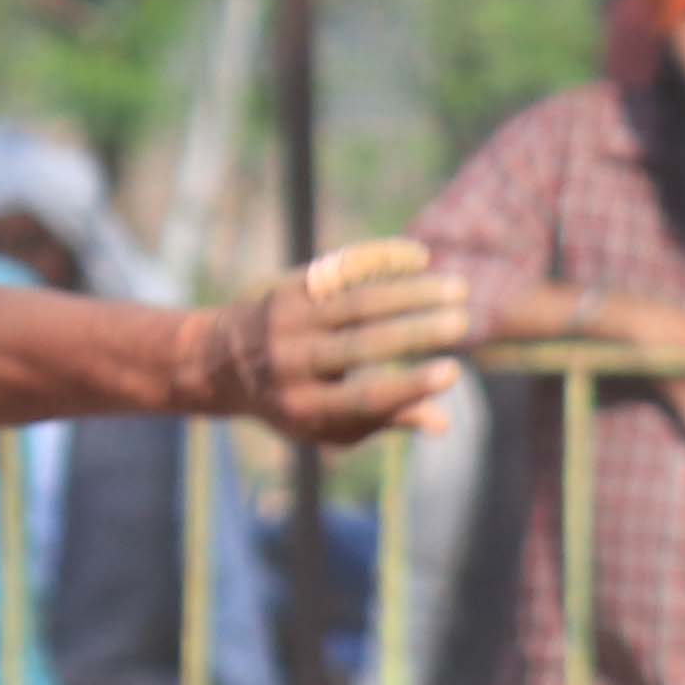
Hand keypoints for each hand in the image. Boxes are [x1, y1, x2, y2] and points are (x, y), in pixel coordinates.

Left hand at [213, 240, 471, 445]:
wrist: (222, 362)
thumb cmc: (295, 402)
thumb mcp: (330, 426)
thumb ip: (384, 421)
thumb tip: (443, 423)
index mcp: (304, 406)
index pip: (362, 398)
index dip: (408, 387)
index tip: (451, 373)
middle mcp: (291, 362)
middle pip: (361, 344)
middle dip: (416, 332)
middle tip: (462, 322)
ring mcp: (288, 320)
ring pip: (355, 301)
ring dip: (410, 291)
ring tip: (457, 288)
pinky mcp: (290, 287)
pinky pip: (340, 268)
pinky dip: (380, 259)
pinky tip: (419, 257)